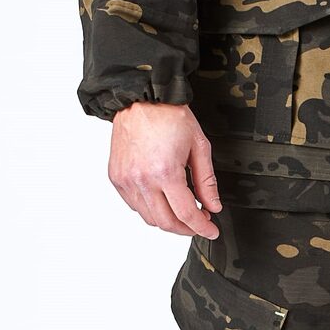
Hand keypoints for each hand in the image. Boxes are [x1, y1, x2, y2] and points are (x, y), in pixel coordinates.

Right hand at [108, 102, 221, 236]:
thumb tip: (213, 206)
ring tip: (182, 212)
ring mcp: (126, 180)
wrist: (141, 98)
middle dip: (185, 229)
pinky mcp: (117, 177)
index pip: (186, 214)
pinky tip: (162, 200)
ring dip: (167, 221)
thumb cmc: (168, 116)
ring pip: (148, 217)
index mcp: (165, 172)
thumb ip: (206, 181)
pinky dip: (150, 209)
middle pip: (165, 222)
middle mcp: (142, 180)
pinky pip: (134, 205)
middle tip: (199, 224)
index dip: (201, 227)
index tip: (211, 230)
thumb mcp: (198, 146)